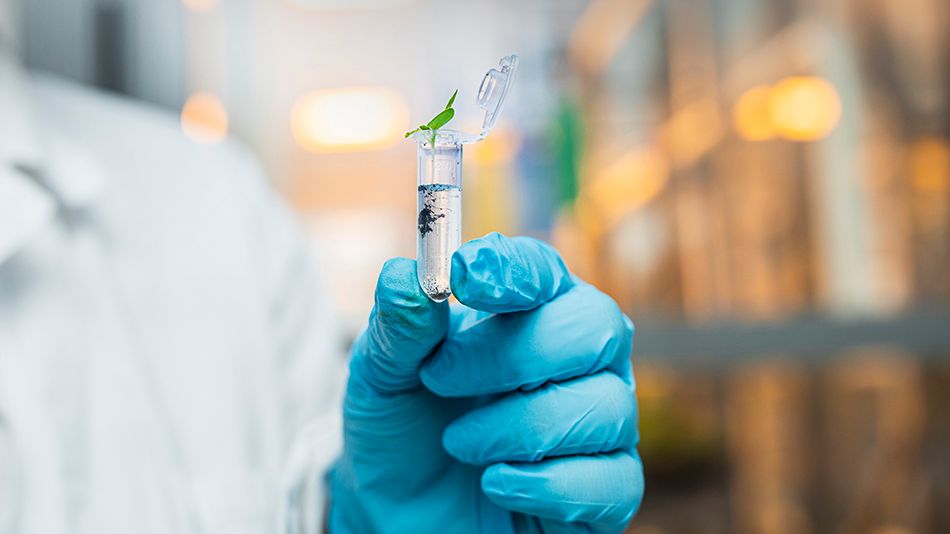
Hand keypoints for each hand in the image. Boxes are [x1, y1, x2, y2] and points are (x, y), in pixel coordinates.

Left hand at [330, 233, 642, 533]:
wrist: (400, 515)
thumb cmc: (403, 430)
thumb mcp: (381, 376)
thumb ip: (397, 327)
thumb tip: (404, 275)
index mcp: (531, 310)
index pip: (544, 271)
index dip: (512, 271)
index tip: (464, 277)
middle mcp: (580, 358)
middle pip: (595, 327)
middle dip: (512, 355)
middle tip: (441, 378)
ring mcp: (600, 422)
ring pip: (604, 407)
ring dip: (517, 427)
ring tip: (459, 443)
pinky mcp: (608, 489)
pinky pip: (614, 482)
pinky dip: (547, 485)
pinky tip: (496, 484)